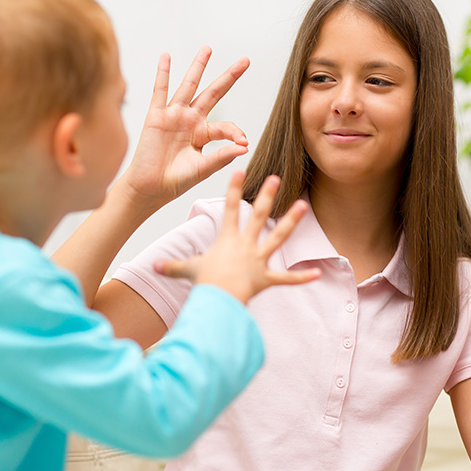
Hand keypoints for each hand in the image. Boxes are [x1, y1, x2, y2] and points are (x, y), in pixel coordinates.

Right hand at [118, 46, 250, 212]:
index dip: (235, 132)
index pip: (225, 126)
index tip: (244, 142)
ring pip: (189, 86)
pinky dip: (163, 73)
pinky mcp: (156, 116)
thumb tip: (244, 147)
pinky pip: (160, 91)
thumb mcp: (202, 169)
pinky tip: (166, 57)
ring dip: (198, 67)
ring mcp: (174, 116)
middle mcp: (190, 121)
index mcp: (203, 135)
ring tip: (208, 49)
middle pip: (213, 93)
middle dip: (229, 77)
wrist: (149, 189)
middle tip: (245, 60)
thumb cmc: (174, 181)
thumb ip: (221, 157)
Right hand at [153, 171, 320, 303]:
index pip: (229, 209)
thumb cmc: (203, 283)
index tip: (239, 170)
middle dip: (267, 196)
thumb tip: (153, 266)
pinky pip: (286, 279)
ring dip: (291, 223)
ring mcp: (257, 261)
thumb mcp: (187, 271)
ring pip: (278, 238)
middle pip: (258, 216)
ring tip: (303, 207)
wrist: (218, 300)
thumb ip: (172, 266)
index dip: (233, 189)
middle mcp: (245, 246)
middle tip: (276, 179)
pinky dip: (301, 278)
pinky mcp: (265, 278)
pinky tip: (317, 272)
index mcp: (227, 240)